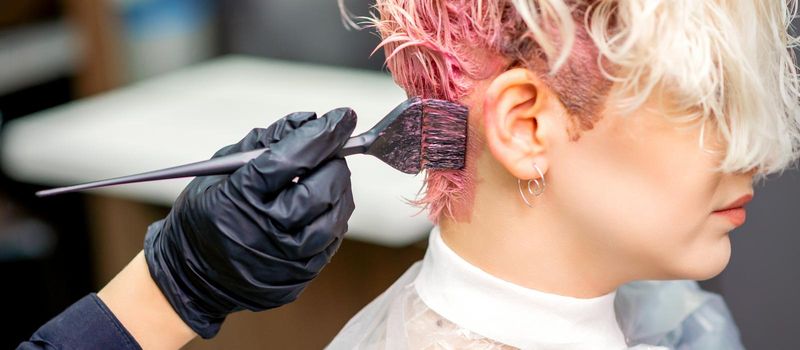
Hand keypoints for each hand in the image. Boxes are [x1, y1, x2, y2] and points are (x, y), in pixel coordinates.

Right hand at [143, 108, 356, 337]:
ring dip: (338, 189)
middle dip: (334, 163)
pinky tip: (320, 206)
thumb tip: (308, 119)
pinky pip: (332, 239)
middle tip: (332, 152)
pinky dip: (332, 216)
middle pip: (320, 189)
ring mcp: (284, 258)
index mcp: (239, 196)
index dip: (322, 135)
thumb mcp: (222, 169)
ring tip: (326, 177)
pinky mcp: (300, 274)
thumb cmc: (209, 212)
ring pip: (334, 216)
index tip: (342, 117)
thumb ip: (265, 141)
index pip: (290, 159)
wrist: (196, 276)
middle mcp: (264, 230)